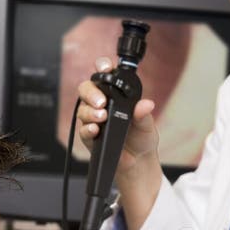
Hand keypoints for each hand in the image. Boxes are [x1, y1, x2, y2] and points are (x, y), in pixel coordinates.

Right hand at [77, 56, 159, 177]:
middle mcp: (101, 104)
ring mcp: (93, 120)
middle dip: (91, 93)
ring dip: (90, 112)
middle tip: (101, 102)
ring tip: (101, 117)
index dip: (102, 67)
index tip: (105, 68)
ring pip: (83, 109)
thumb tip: (146, 104)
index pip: (105, 75)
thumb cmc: (141, 138)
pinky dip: (88, 129)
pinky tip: (95, 129)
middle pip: (86, 89)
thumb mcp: (147, 124)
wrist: (138, 162)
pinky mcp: (90, 136)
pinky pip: (83, 130)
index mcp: (115, 94)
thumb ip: (144, 114)